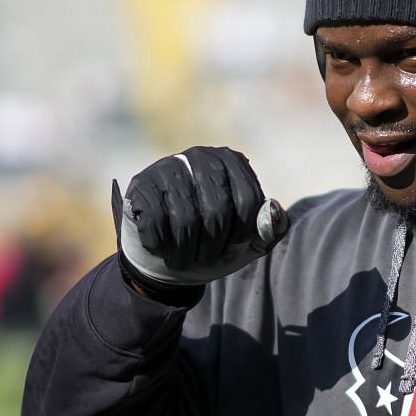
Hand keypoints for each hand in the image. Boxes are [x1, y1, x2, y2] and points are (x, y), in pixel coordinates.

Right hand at [112, 146, 287, 289]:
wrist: (165, 258)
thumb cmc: (212, 245)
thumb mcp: (247, 243)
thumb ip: (269, 229)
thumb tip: (274, 208)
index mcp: (231, 163)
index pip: (248, 201)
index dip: (242, 235)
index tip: (232, 248)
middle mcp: (200, 156)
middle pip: (217, 211)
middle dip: (213, 247)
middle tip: (206, 259)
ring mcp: (167, 167)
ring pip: (186, 221)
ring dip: (186, 253)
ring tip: (184, 259)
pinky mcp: (140, 185)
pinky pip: (156, 223)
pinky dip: (161, 247)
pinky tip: (161, 248)